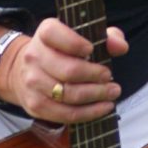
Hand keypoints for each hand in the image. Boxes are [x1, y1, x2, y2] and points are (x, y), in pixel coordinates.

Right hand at [0, 20, 128, 125]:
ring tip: (112, 92)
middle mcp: (33, 57)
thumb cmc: (66, 50)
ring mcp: (31, 83)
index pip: (53, 34)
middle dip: (95, 75)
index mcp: (45, 33)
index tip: (92, 49)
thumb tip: (120, 46)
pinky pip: (63, 113)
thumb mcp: (85, 36)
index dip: (75, 43)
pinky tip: (103, 107)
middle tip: (109, 76)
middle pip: (68, 70)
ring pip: (67, 94)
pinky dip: (88, 112)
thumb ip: (108, 36)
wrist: (28, 69)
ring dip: (95, 95)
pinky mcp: (34, 105)